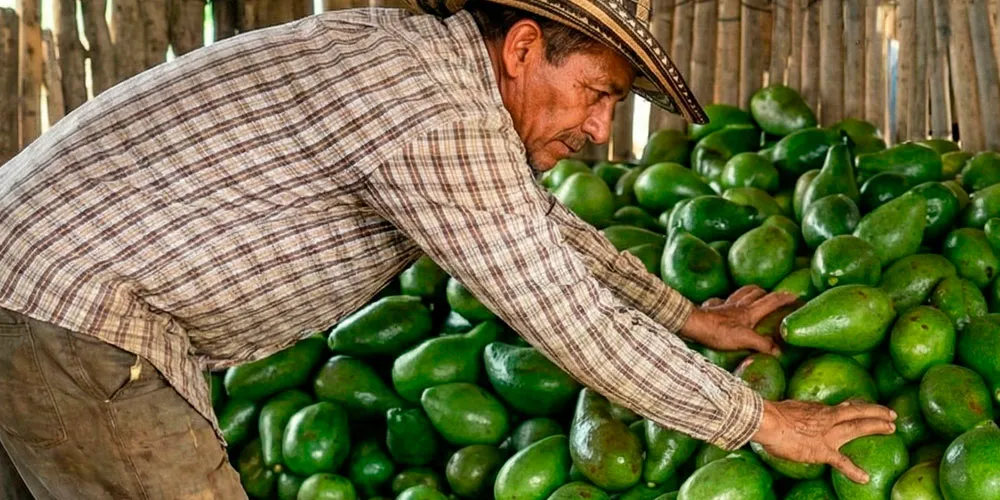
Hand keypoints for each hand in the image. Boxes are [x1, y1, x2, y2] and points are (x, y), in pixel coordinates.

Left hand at [679, 285, 797, 355]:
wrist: (693, 324)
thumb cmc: (718, 331)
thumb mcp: (744, 339)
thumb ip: (762, 344)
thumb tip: (779, 351)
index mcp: (749, 312)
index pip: (772, 301)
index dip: (785, 298)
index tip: (797, 296)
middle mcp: (738, 305)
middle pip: (756, 292)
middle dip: (768, 292)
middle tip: (774, 296)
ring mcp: (725, 305)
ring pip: (741, 292)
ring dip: (750, 291)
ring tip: (755, 294)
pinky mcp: (713, 308)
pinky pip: (721, 300)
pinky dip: (727, 300)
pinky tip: (725, 303)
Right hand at [751, 399, 897, 483]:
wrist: (768, 422)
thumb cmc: (773, 413)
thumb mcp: (792, 406)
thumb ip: (803, 409)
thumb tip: (806, 409)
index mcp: (819, 410)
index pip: (843, 408)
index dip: (857, 408)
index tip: (866, 408)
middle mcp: (828, 419)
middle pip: (857, 413)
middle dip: (876, 413)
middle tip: (891, 415)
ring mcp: (827, 434)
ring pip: (857, 428)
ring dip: (875, 427)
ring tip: (891, 428)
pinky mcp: (822, 450)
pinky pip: (841, 462)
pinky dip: (854, 470)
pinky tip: (864, 478)